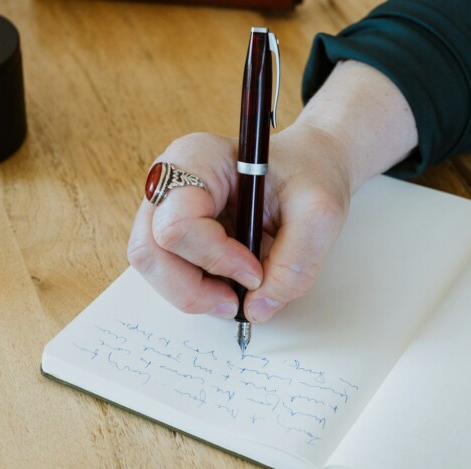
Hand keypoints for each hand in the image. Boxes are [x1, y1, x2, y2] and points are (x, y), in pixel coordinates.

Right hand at [128, 60, 418, 322]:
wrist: (308, 166)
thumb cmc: (309, 174)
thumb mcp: (320, 214)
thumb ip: (295, 263)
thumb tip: (256, 309)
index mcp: (198, 158)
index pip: (179, 222)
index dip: (215, 258)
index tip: (255, 271)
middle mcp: (170, 182)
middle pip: (150, 250)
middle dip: (192, 288)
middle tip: (236, 303)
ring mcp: (165, 208)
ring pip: (151, 265)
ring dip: (191, 292)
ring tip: (235, 296)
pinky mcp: (172, 233)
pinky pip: (165, 271)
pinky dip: (194, 289)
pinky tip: (228, 285)